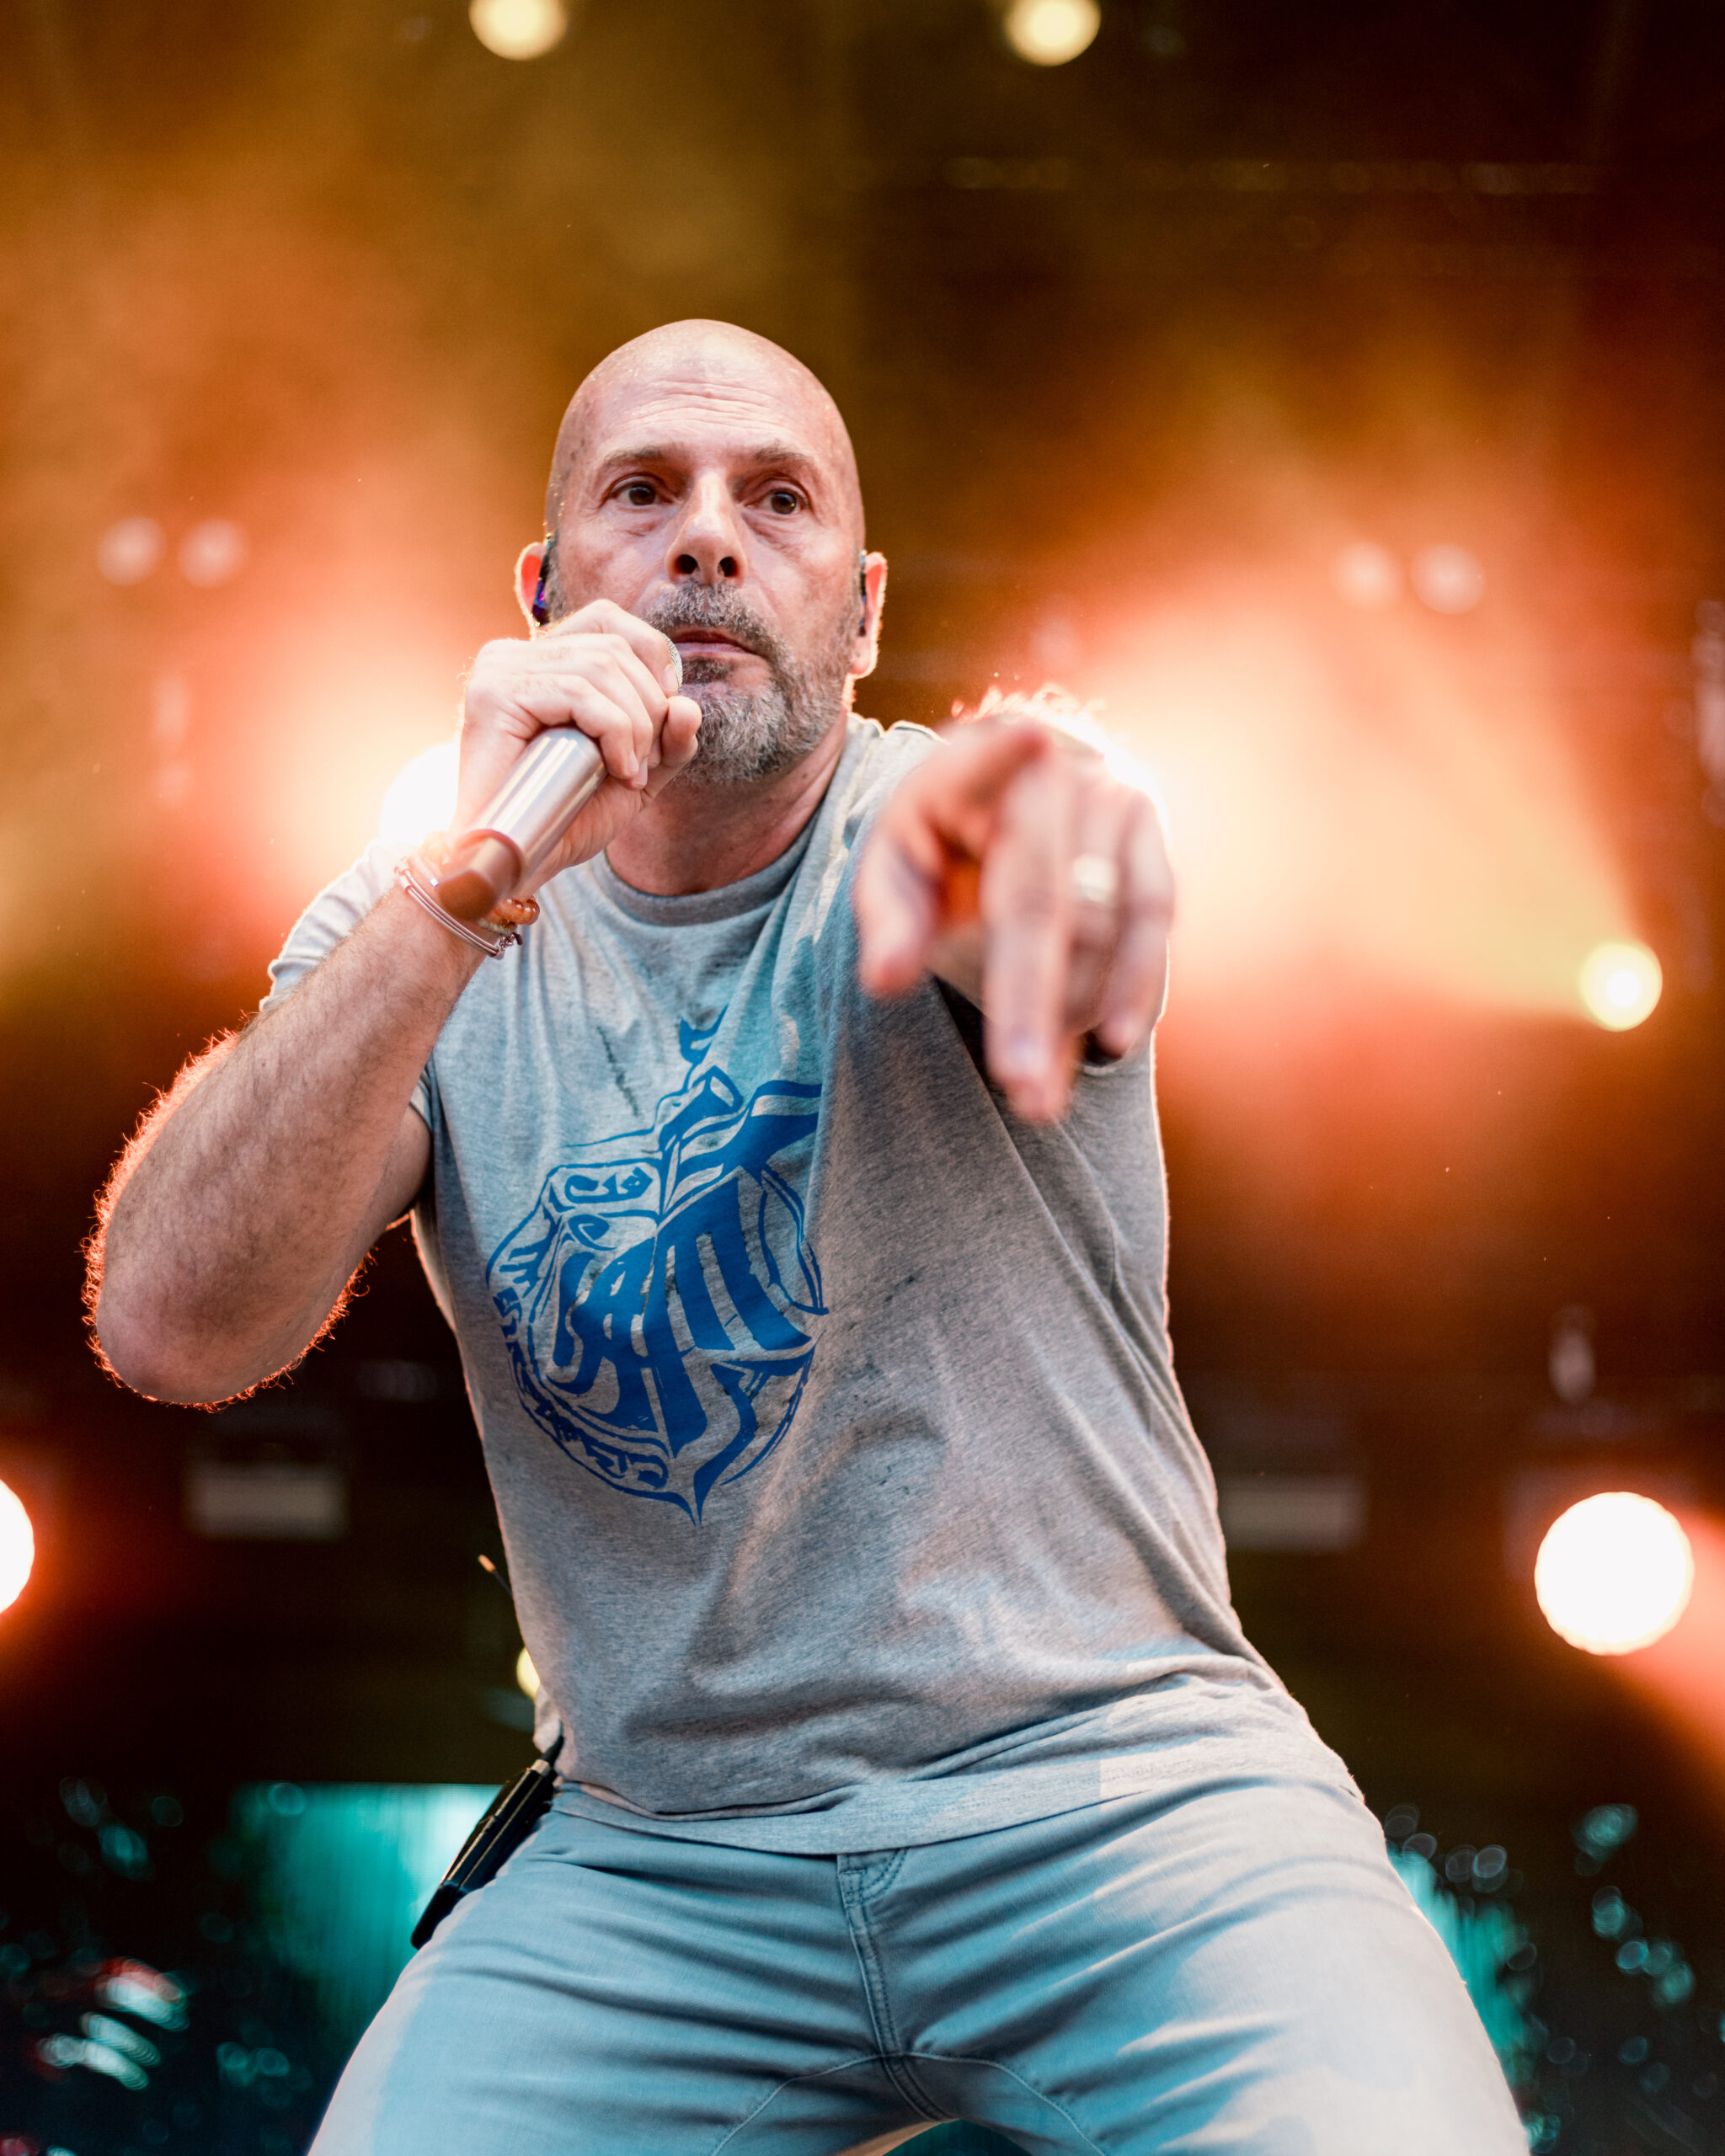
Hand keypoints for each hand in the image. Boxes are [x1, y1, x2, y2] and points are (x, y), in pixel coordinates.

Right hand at [457, 599, 702, 888]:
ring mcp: (499, 670)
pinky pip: (576, 692)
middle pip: (614, 645)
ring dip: (636, 724)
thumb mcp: (636, 775)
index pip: (608, 619)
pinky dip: (614, 731)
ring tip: (630, 772)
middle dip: (650, 705)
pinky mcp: (493, 693)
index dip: (652, 654)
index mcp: (543, 661)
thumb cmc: (565, 820)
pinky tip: (618, 769)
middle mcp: (515, 654)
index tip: (669, 711)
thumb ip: (669, 741)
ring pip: (601, 666)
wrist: (515, 866)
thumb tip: (687, 703)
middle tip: (645, 762)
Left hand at [853, 716, 1174, 1120]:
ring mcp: (1113, 796)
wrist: (1015, 778)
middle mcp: (1055, 771)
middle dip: (1033, 1003)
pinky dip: (1135, 984)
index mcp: (971, 768)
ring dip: (1079, 1014)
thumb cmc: (940, 834)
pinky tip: (1107, 1042)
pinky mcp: (1151, 830)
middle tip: (1020, 1093)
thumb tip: (885, 982)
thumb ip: (887, 918)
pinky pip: (1152, 919)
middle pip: (1043, 900)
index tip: (1028, 739)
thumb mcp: (893, 862)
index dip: (1003, 755)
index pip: (982, 766)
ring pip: (1105, 923)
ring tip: (1039, 1098)